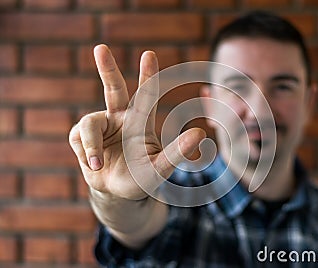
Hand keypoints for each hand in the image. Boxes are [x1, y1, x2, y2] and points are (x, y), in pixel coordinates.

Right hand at [69, 44, 204, 199]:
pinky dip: (85, 154)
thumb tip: (200, 133)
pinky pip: (78, 138)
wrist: (116, 193)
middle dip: (107, 68)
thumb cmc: (141, 178)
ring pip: (89, 123)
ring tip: (97, 166)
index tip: (149, 54)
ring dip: (91, 145)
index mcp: (140, 121)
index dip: (148, 75)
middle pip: (113, 89)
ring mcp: (99, 125)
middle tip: (100, 48)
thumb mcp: (160, 168)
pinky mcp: (80, 136)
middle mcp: (119, 118)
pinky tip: (94, 165)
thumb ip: (177, 152)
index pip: (146, 95)